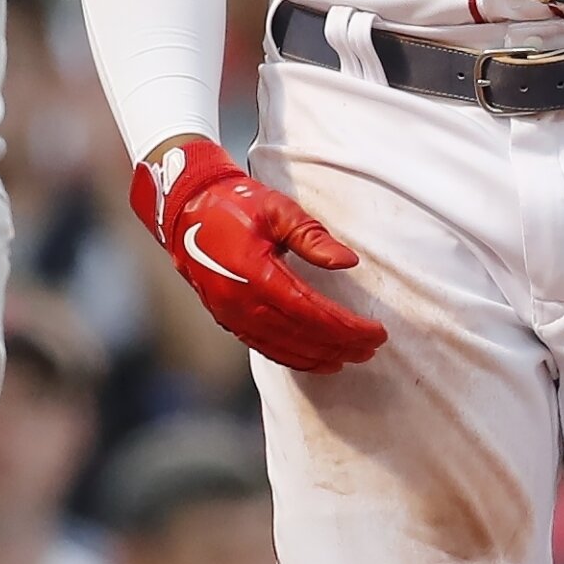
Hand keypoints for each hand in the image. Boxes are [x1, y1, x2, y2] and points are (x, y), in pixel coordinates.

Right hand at [130, 137, 386, 372]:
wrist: (186, 208)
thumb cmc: (235, 203)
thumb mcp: (278, 210)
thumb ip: (313, 238)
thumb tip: (349, 262)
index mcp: (257, 275)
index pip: (313, 313)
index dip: (348, 328)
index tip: (377, 333)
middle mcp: (243, 303)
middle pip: (303, 337)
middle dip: (342, 345)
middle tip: (372, 348)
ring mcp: (232, 315)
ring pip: (285, 349)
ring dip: (322, 357)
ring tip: (352, 357)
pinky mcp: (227, 319)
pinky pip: (266, 348)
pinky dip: (295, 359)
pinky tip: (316, 360)